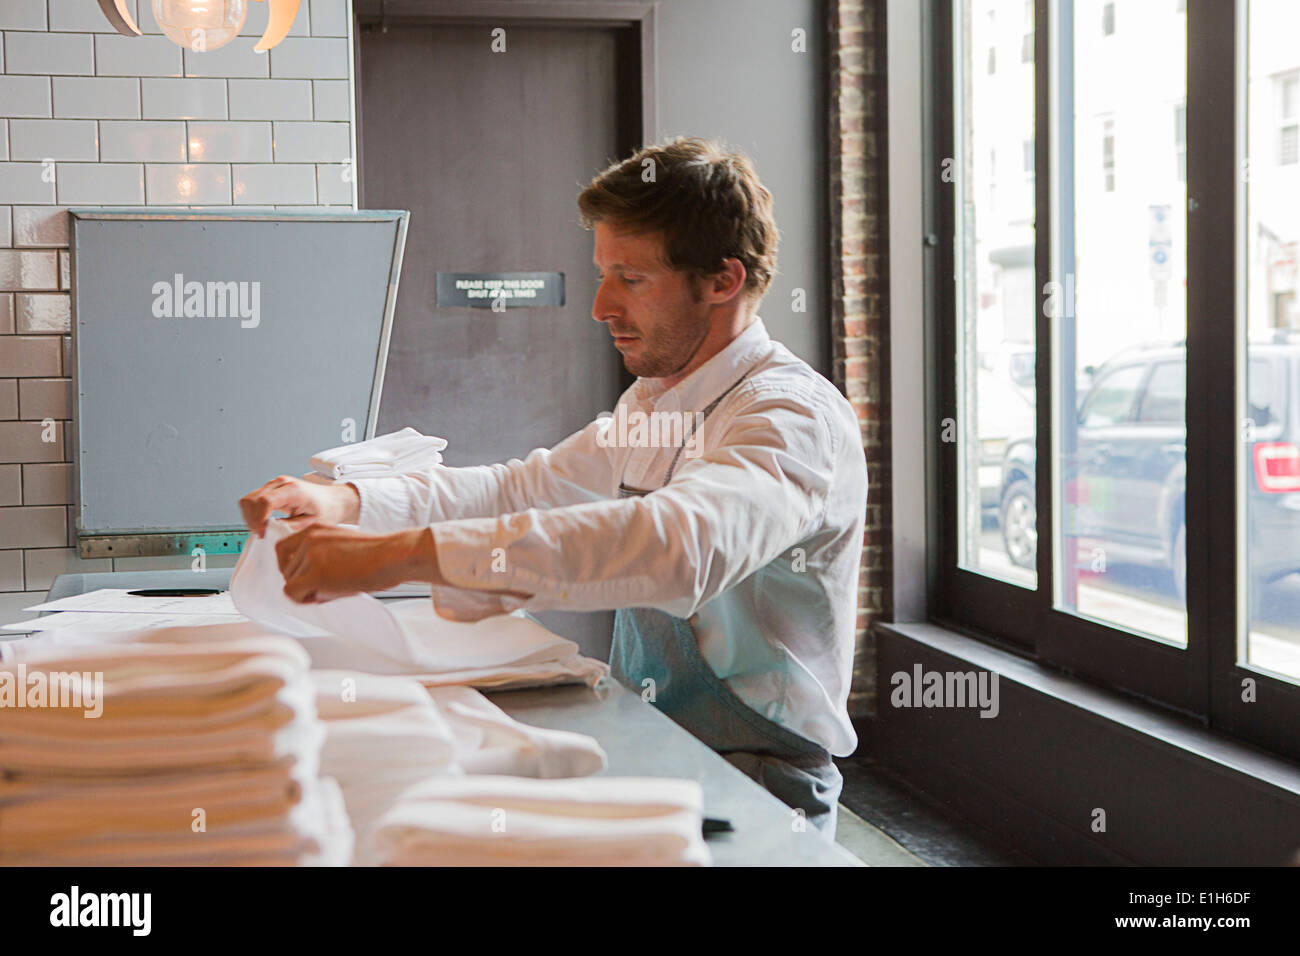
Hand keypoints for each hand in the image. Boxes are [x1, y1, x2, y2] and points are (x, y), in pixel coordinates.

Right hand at [239, 474, 359, 536]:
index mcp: (293, 490)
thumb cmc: (327, 510)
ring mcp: (275, 484)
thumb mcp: (311, 524)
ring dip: (250, 517)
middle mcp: (282, 483)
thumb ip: (289, 527)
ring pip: (248, 499)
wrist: (333, 500)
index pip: (265, 501)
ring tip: (262, 529)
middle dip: (252, 520)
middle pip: (252, 500)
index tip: (262, 534)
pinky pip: (253, 500)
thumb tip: (269, 532)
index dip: (259, 520)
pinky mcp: (272, 489)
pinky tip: (263, 523)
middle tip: (262, 534)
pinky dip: (253, 513)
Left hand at [275, 525, 430, 602]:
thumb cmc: (377, 555)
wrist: (393, 556)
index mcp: (315, 528)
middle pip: (285, 569)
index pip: (283, 549)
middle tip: (326, 586)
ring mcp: (310, 555)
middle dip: (302, 582)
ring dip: (307, 591)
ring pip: (289, 583)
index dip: (292, 567)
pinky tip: (329, 594)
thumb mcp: (341, 544)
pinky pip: (293, 593)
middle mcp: (308, 538)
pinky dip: (306, 599)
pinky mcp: (315, 573)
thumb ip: (319, 553)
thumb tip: (302, 578)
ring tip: (333, 587)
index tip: (307, 576)